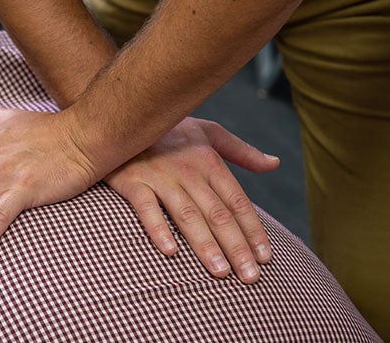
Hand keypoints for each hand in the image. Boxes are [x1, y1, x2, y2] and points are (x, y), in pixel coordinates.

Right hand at [104, 117, 279, 283]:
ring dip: (205, 245)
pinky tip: (171, 252)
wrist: (123, 118)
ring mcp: (160, 177)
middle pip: (218, 214)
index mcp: (208, 162)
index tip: (265, 258)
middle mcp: (188, 170)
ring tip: (220, 273)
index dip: (253, 230)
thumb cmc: (168, 131)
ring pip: (188, 215)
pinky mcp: (132, 181)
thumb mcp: (208, 132)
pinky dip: (158, 228)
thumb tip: (274, 164)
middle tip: (250, 278)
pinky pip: (147, 208)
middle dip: (236, 247)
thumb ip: (241, 151)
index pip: (237, 202)